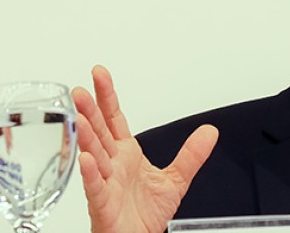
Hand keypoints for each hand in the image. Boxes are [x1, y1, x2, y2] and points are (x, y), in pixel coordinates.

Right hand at [72, 65, 218, 232]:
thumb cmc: (146, 215)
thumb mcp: (176, 179)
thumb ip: (191, 154)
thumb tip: (210, 131)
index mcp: (126, 155)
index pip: (114, 119)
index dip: (107, 97)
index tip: (99, 74)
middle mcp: (113, 165)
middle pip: (98, 132)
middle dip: (88, 111)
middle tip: (79, 91)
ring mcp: (106, 184)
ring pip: (93, 156)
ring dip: (85, 137)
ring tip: (79, 118)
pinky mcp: (103, 205)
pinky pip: (95, 188)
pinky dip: (91, 174)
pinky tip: (87, 160)